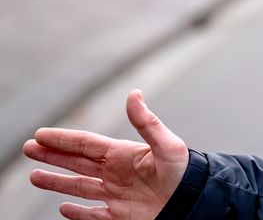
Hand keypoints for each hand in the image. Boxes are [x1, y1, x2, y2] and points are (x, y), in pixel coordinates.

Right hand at [24, 89, 187, 219]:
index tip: (40, 134)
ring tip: (34, 176)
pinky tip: (63, 208)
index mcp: (124, 154)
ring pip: (79, 187)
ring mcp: (116, 195)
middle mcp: (116, 173)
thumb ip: (147, 122)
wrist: (195, 201)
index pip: (86, 144)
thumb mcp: (167, 145)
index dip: (63, 139)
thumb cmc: (184, 172)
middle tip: (28, 148)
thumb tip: (133, 94)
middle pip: (77, 163)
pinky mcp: (119, 216)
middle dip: (53, 155)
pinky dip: (77, 213)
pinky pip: (93, 215)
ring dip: (56, 182)